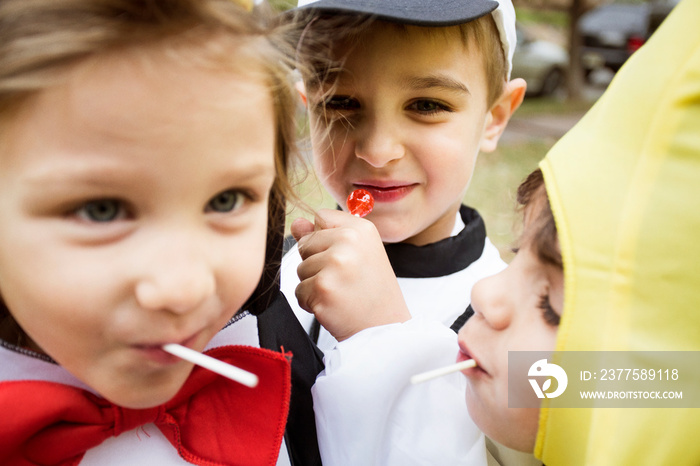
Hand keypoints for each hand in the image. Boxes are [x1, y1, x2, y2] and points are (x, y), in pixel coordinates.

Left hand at [292, 209, 410, 340]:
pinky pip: (299, 290)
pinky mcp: (322, 287)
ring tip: (340, 292)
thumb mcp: (358, 253)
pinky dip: (311, 302)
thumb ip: (325, 234)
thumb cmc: (371, 291)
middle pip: (305, 242)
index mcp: (361, 228)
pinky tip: (334, 304)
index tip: (345, 257)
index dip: (325, 239)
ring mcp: (335, 263)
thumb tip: (296, 223)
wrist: (383, 328)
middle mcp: (349, 240)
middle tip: (344, 279)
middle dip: (316, 263)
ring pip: (300, 268)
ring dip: (314, 284)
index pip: (321, 217)